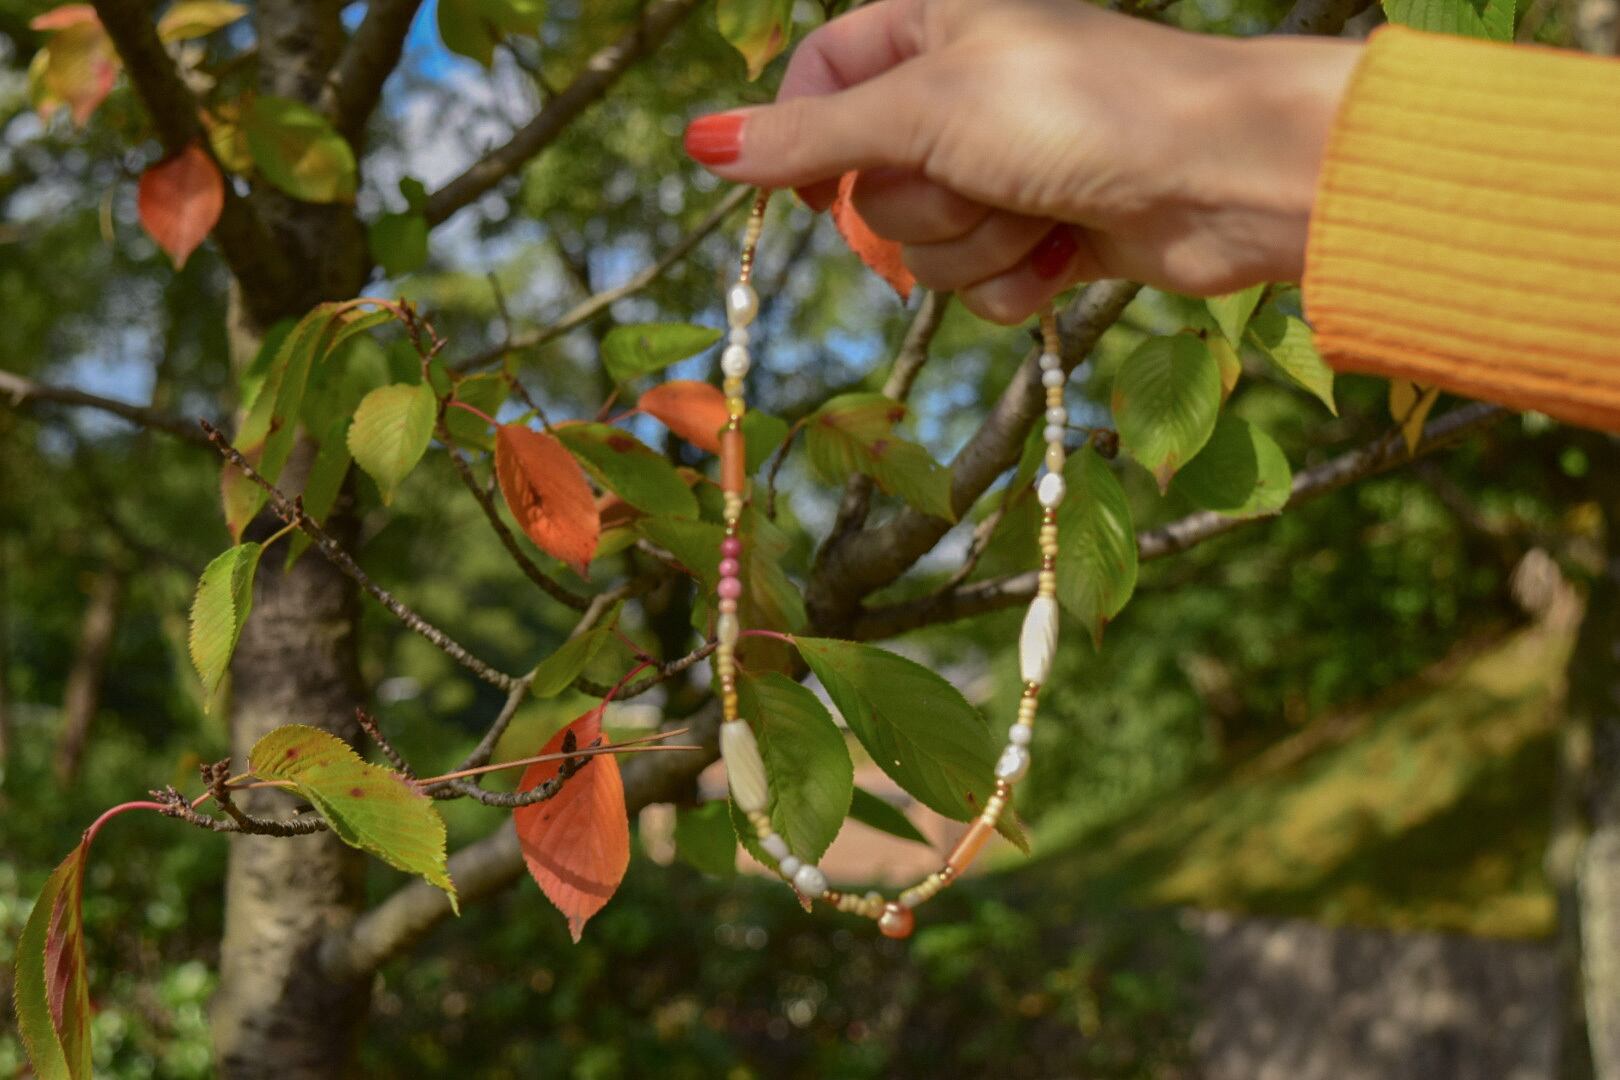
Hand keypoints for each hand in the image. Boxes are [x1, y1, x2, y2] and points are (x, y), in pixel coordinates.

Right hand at [684, 0, 1359, 322]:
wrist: (1222, 176)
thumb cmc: (1080, 110)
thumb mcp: (924, 108)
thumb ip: (810, 134)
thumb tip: (700, 141)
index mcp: (930, 27)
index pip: (818, 83)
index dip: (803, 143)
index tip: (812, 192)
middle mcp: (959, 96)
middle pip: (867, 183)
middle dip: (923, 203)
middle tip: (981, 174)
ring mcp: (1001, 172)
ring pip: (922, 248)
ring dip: (977, 245)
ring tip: (1043, 209)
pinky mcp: (1040, 237)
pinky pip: (979, 287)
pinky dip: (1017, 280)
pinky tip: (1067, 250)